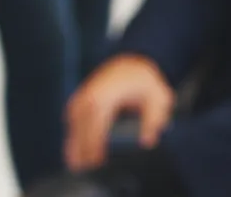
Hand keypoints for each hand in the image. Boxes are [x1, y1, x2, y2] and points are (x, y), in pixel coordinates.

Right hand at [64, 55, 175, 170]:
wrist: (130, 61)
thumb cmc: (143, 80)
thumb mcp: (157, 96)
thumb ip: (154, 119)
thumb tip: (148, 140)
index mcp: (107, 94)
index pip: (97, 123)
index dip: (95, 144)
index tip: (97, 160)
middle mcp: (91, 95)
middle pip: (82, 127)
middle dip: (82, 149)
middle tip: (86, 168)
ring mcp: (82, 97)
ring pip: (74, 125)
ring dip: (73, 144)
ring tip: (77, 164)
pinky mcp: (79, 100)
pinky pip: (72, 121)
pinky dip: (73, 135)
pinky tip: (74, 150)